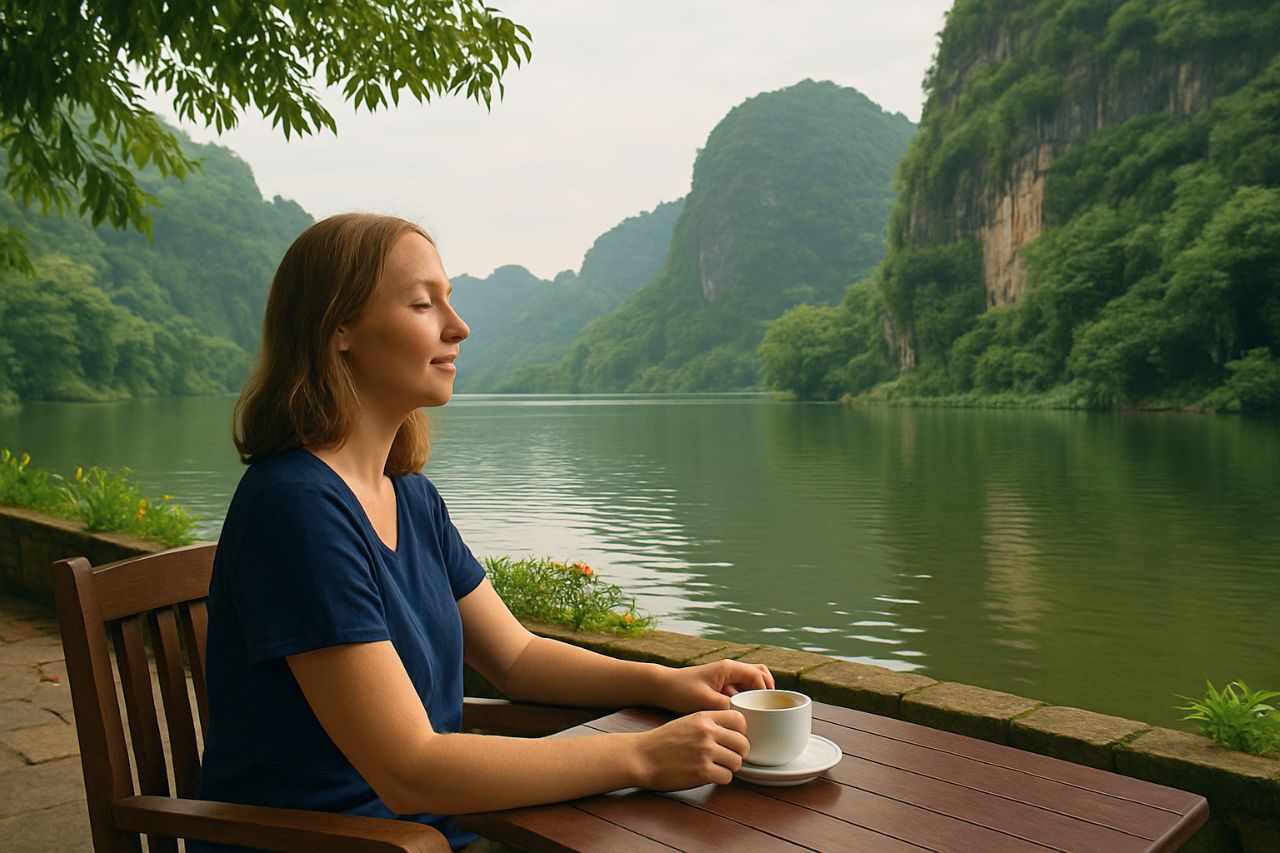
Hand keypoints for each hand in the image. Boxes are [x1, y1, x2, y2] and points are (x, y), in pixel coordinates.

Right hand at [633, 710, 749, 789]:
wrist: (641, 757)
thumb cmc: (663, 741)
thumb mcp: (687, 721)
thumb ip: (710, 724)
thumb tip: (735, 734)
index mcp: (704, 717)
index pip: (740, 720)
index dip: (740, 732)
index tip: (733, 740)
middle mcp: (707, 732)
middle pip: (743, 743)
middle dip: (738, 753)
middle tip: (727, 757)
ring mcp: (705, 752)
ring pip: (737, 762)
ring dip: (729, 767)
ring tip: (716, 767)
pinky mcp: (702, 772)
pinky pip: (727, 777)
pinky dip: (720, 779)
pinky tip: (708, 775)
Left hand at [658, 660, 774, 713]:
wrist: (663, 687)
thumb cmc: (681, 691)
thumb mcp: (705, 701)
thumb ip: (727, 708)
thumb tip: (745, 718)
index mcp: (728, 668)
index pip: (758, 675)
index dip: (765, 691)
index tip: (765, 709)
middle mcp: (730, 669)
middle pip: (759, 673)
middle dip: (767, 689)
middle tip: (767, 708)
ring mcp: (726, 676)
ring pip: (751, 681)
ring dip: (756, 694)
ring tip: (757, 713)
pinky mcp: (721, 685)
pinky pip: (741, 689)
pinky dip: (746, 699)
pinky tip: (742, 714)